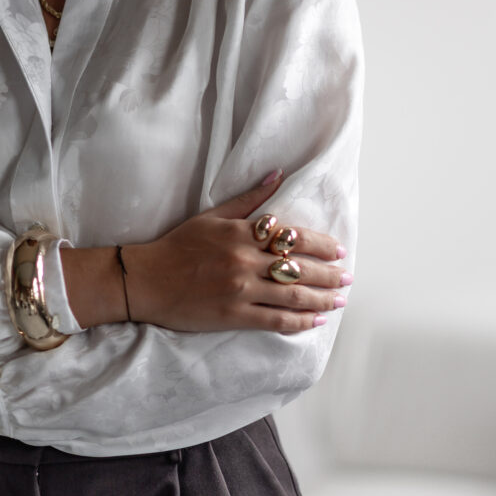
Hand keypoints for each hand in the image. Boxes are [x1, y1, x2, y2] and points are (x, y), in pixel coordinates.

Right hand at [123, 170, 351, 333]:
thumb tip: (278, 174)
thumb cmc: (178, 245)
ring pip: (292, 295)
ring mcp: (240, 290)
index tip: (338, 249)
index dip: (320, 245)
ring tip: (340, 300)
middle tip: (348, 277)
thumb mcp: (212, 215)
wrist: (147, 280)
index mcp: (241, 233)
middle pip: (299, 268)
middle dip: (329, 274)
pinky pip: (274, 319)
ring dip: (322, 298)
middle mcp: (245, 260)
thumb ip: (249, 199)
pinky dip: (299, 321)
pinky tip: (316, 320)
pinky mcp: (233, 315)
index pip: (293, 237)